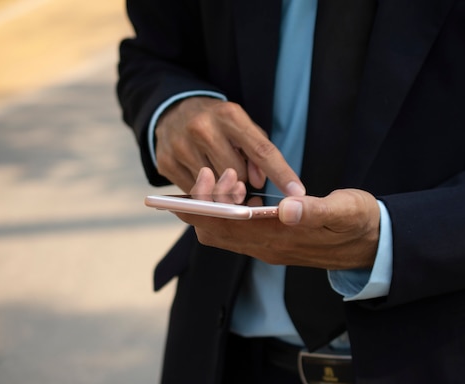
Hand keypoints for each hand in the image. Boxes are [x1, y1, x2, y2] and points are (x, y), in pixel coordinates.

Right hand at [155, 96, 304, 195]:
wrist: (171, 111)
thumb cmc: (217, 122)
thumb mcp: (241, 125)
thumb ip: (258, 150)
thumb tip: (259, 182)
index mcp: (229, 115)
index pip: (261, 150)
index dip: (281, 173)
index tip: (298, 192)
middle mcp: (203, 127)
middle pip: (238, 174)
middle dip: (244, 183)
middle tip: (242, 182)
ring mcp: (181, 146)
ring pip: (215, 186)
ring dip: (224, 187)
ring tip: (221, 176)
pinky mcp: (166, 162)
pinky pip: (194, 191)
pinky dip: (204, 189)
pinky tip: (202, 175)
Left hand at [178, 167, 380, 269]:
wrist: (374, 245)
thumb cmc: (360, 223)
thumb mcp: (345, 212)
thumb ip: (316, 211)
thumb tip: (287, 208)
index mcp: (279, 241)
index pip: (223, 228)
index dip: (205, 204)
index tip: (210, 174)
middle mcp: (266, 249)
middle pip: (213, 231)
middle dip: (203, 202)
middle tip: (220, 172)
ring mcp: (268, 247)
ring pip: (222, 231)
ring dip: (216, 206)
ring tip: (233, 178)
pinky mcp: (273, 242)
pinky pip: (237, 230)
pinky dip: (230, 210)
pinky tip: (244, 191)